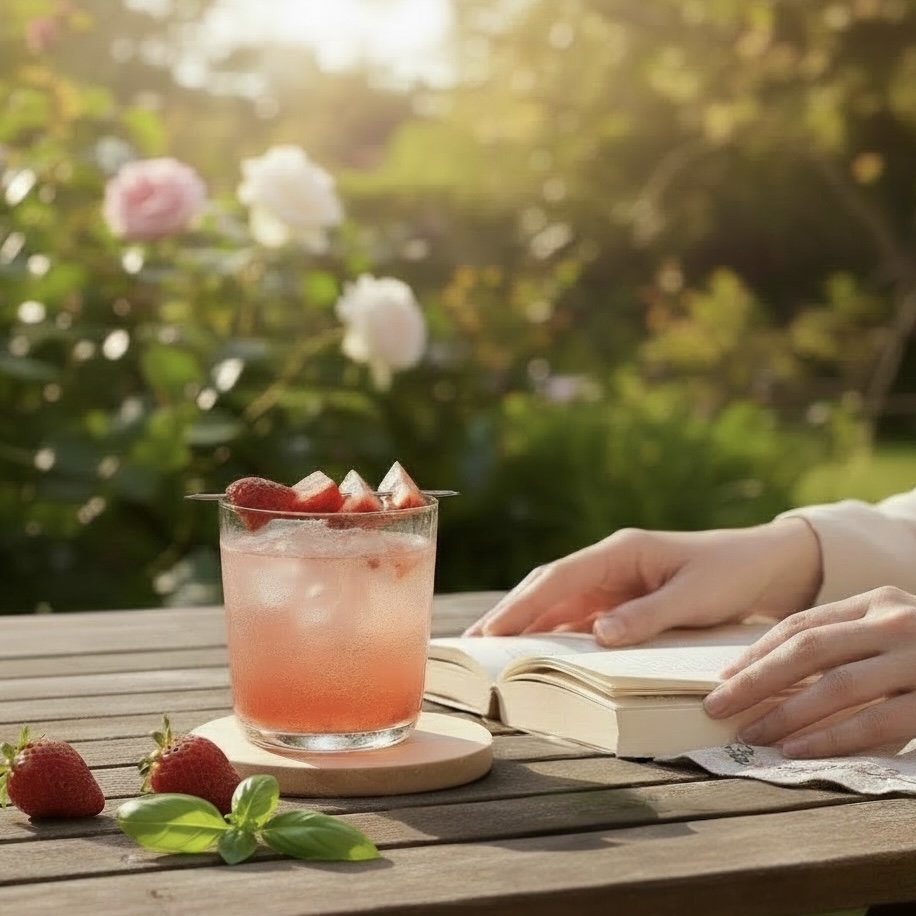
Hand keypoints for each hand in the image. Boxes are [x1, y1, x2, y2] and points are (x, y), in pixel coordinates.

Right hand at [465, 518, 822, 646]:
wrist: (765, 566)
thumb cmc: (731, 574)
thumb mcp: (695, 596)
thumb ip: (646, 615)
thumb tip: (597, 635)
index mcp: (620, 551)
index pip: (559, 577)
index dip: (522, 604)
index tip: (493, 630)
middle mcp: (609, 563)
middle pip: (548, 588)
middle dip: (511, 614)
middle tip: (474, 647)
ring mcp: (614, 581)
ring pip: (559, 603)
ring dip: (528, 625)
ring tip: (494, 653)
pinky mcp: (623, 599)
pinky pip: (580, 616)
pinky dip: (556, 632)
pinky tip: (540, 652)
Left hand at [704, 586, 915, 756]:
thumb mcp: (895, 634)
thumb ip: (850, 645)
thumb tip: (775, 679)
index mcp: (878, 602)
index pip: (802, 625)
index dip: (757, 652)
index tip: (723, 678)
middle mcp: (895, 622)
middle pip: (807, 650)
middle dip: (754, 681)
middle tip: (716, 706)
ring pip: (835, 686)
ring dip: (785, 713)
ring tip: (751, 735)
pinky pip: (875, 721)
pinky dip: (831, 738)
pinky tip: (798, 750)